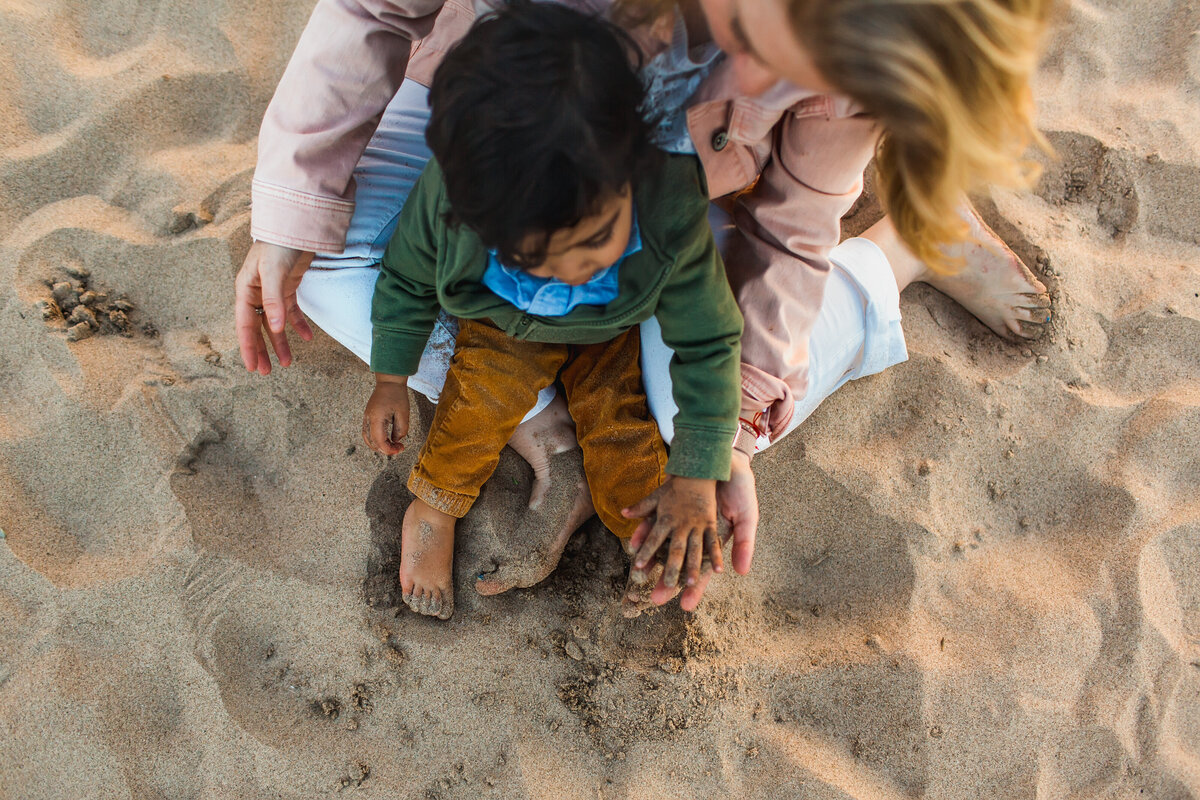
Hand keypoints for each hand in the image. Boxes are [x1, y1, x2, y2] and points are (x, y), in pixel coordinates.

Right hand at [235, 241, 314, 373]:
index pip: (245, 324)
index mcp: (246, 290)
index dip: (248, 347)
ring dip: (281, 342)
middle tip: (266, 372)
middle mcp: (256, 293)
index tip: (252, 367)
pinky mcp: (288, 288)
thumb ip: (274, 300)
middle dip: (263, 350)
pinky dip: (299, 325)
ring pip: (275, 323)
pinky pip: (292, 312)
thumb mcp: (274, 272)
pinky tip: (308, 338)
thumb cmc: (279, 245)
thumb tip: (275, 327)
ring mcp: (272, 291)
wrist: (296, 225)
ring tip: (288, 363)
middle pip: (258, 327)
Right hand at [363, 375, 409, 455]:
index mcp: (377, 418)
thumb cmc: (397, 395)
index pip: (379, 441)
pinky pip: (368, 433)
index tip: (400, 449)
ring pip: (368, 439)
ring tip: (393, 445)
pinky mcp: (368, 416)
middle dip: (385, 449)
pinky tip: (387, 439)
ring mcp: (366, 418)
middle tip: (399, 448)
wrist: (389, 381)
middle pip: (372, 442)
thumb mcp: (404, 413)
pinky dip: (376, 440)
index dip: (389, 449)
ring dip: (379, 446)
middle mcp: (368, 419)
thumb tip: (396, 440)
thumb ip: (401, 429)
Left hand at [639, 449, 758, 610]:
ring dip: (652, 558)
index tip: (685, 605)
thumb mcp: (748, 515)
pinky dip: (646, 531)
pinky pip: (655, 520)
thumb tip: (740, 572)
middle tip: (656, 599)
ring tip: (639, 573)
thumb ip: (744, 543)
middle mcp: (695, 534)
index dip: (695, 587)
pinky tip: (634, 542)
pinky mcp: (671, 504)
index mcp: (713, 539)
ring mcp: (682, 520)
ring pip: (664, 543)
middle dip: (669, 579)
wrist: (726, 457)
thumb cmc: (740, 487)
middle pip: (680, 561)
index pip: (702, 569)